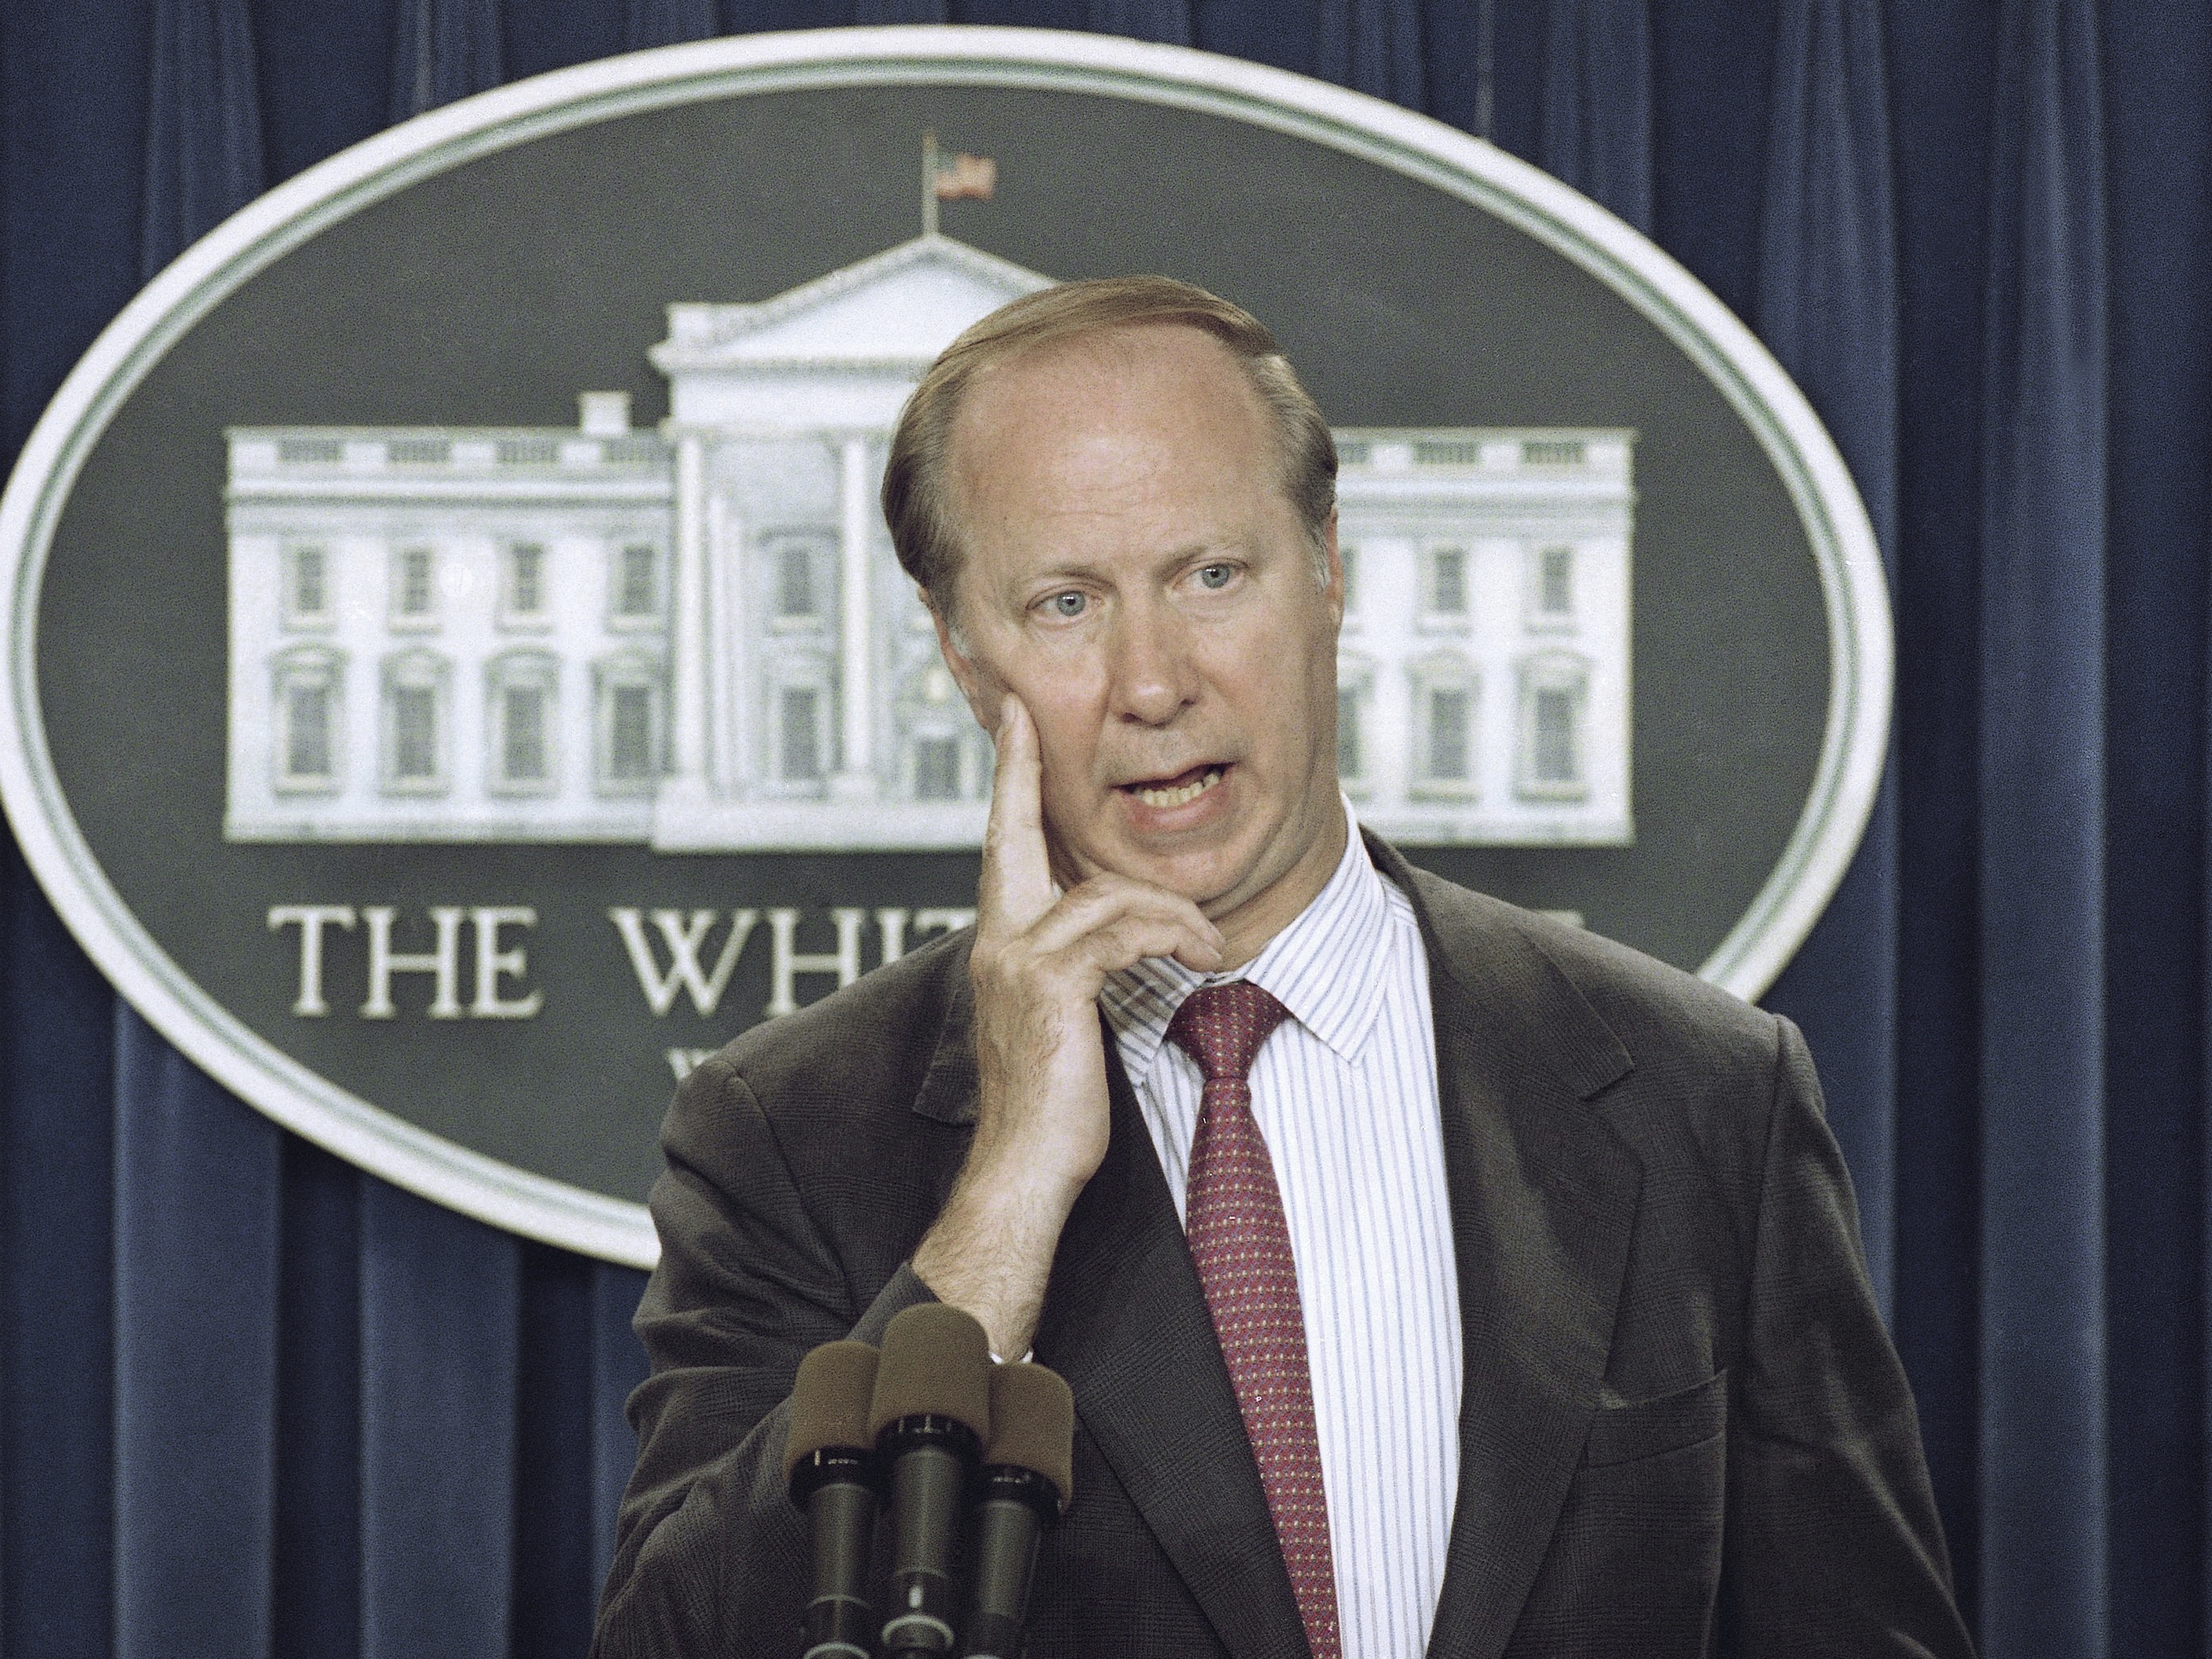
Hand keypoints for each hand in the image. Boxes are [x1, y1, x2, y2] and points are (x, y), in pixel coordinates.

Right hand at [911, 696, 1222, 1356]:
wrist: (1023, 1172)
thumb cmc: (1052, 1111)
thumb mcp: (1064, 1023)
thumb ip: (1078, 968)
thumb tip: (1118, 938)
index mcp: (1001, 947)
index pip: (1002, 848)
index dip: (1007, 782)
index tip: (1011, 723)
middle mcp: (998, 942)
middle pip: (1021, 838)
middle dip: (1020, 773)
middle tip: (1023, 721)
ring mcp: (1019, 960)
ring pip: (1107, 894)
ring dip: (1173, 914)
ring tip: (1213, 946)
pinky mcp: (1053, 984)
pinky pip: (1127, 930)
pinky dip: (1175, 936)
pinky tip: (1204, 956)